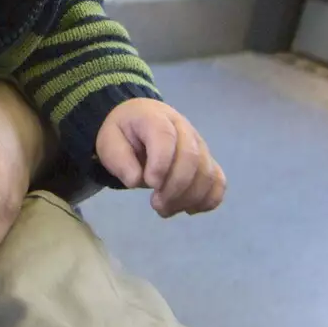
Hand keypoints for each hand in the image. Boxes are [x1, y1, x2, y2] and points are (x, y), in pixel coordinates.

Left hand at [94, 98, 226, 217]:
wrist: (139, 123)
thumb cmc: (124, 134)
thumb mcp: (109, 142)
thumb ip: (119, 160)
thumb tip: (136, 180)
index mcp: (155, 117)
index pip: (165, 136)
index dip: (161, 163)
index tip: (150, 184)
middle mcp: (183, 128)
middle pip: (191, 157)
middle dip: (175, 187)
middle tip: (156, 204)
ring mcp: (199, 145)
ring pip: (207, 173)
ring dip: (189, 198)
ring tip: (165, 209)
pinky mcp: (207, 161)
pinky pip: (218, 182)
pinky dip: (207, 199)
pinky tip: (187, 208)